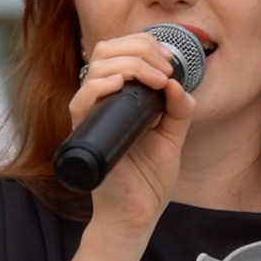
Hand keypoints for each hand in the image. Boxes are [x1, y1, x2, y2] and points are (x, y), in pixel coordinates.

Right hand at [73, 32, 195, 241]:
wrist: (137, 215)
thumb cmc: (148, 180)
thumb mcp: (172, 137)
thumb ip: (178, 110)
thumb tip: (177, 83)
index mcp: (120, 97)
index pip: (120, 51)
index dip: (146, 46)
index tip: (170, 63)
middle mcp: (102, 101)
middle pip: (106, 49)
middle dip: (140, 49)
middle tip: (164, 70)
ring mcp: (92, 115)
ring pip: (97, 66)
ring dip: (130, 63)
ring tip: (156, 80)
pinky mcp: (85, 133)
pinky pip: (82, 99)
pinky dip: (101, 85)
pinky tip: (122, 85)